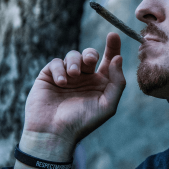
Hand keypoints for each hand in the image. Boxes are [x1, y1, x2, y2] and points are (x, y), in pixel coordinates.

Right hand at [23, 33, 125, 150]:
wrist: (54, 133)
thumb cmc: (84, 121)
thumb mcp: (107, 104)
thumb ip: (117, 82)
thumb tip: (118, 58)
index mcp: (100, 83)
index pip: (108, 61)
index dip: (112, 47)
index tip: (113, 35)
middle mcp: (85, 78)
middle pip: (90, 55)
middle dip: (91, 54)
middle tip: (90, 61)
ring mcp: (68, 76)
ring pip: (73, 56)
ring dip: (74, 62)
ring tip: (73, 76)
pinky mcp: (50, 76)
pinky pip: (56, 62)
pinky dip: (59, 69)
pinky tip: (61, 83)